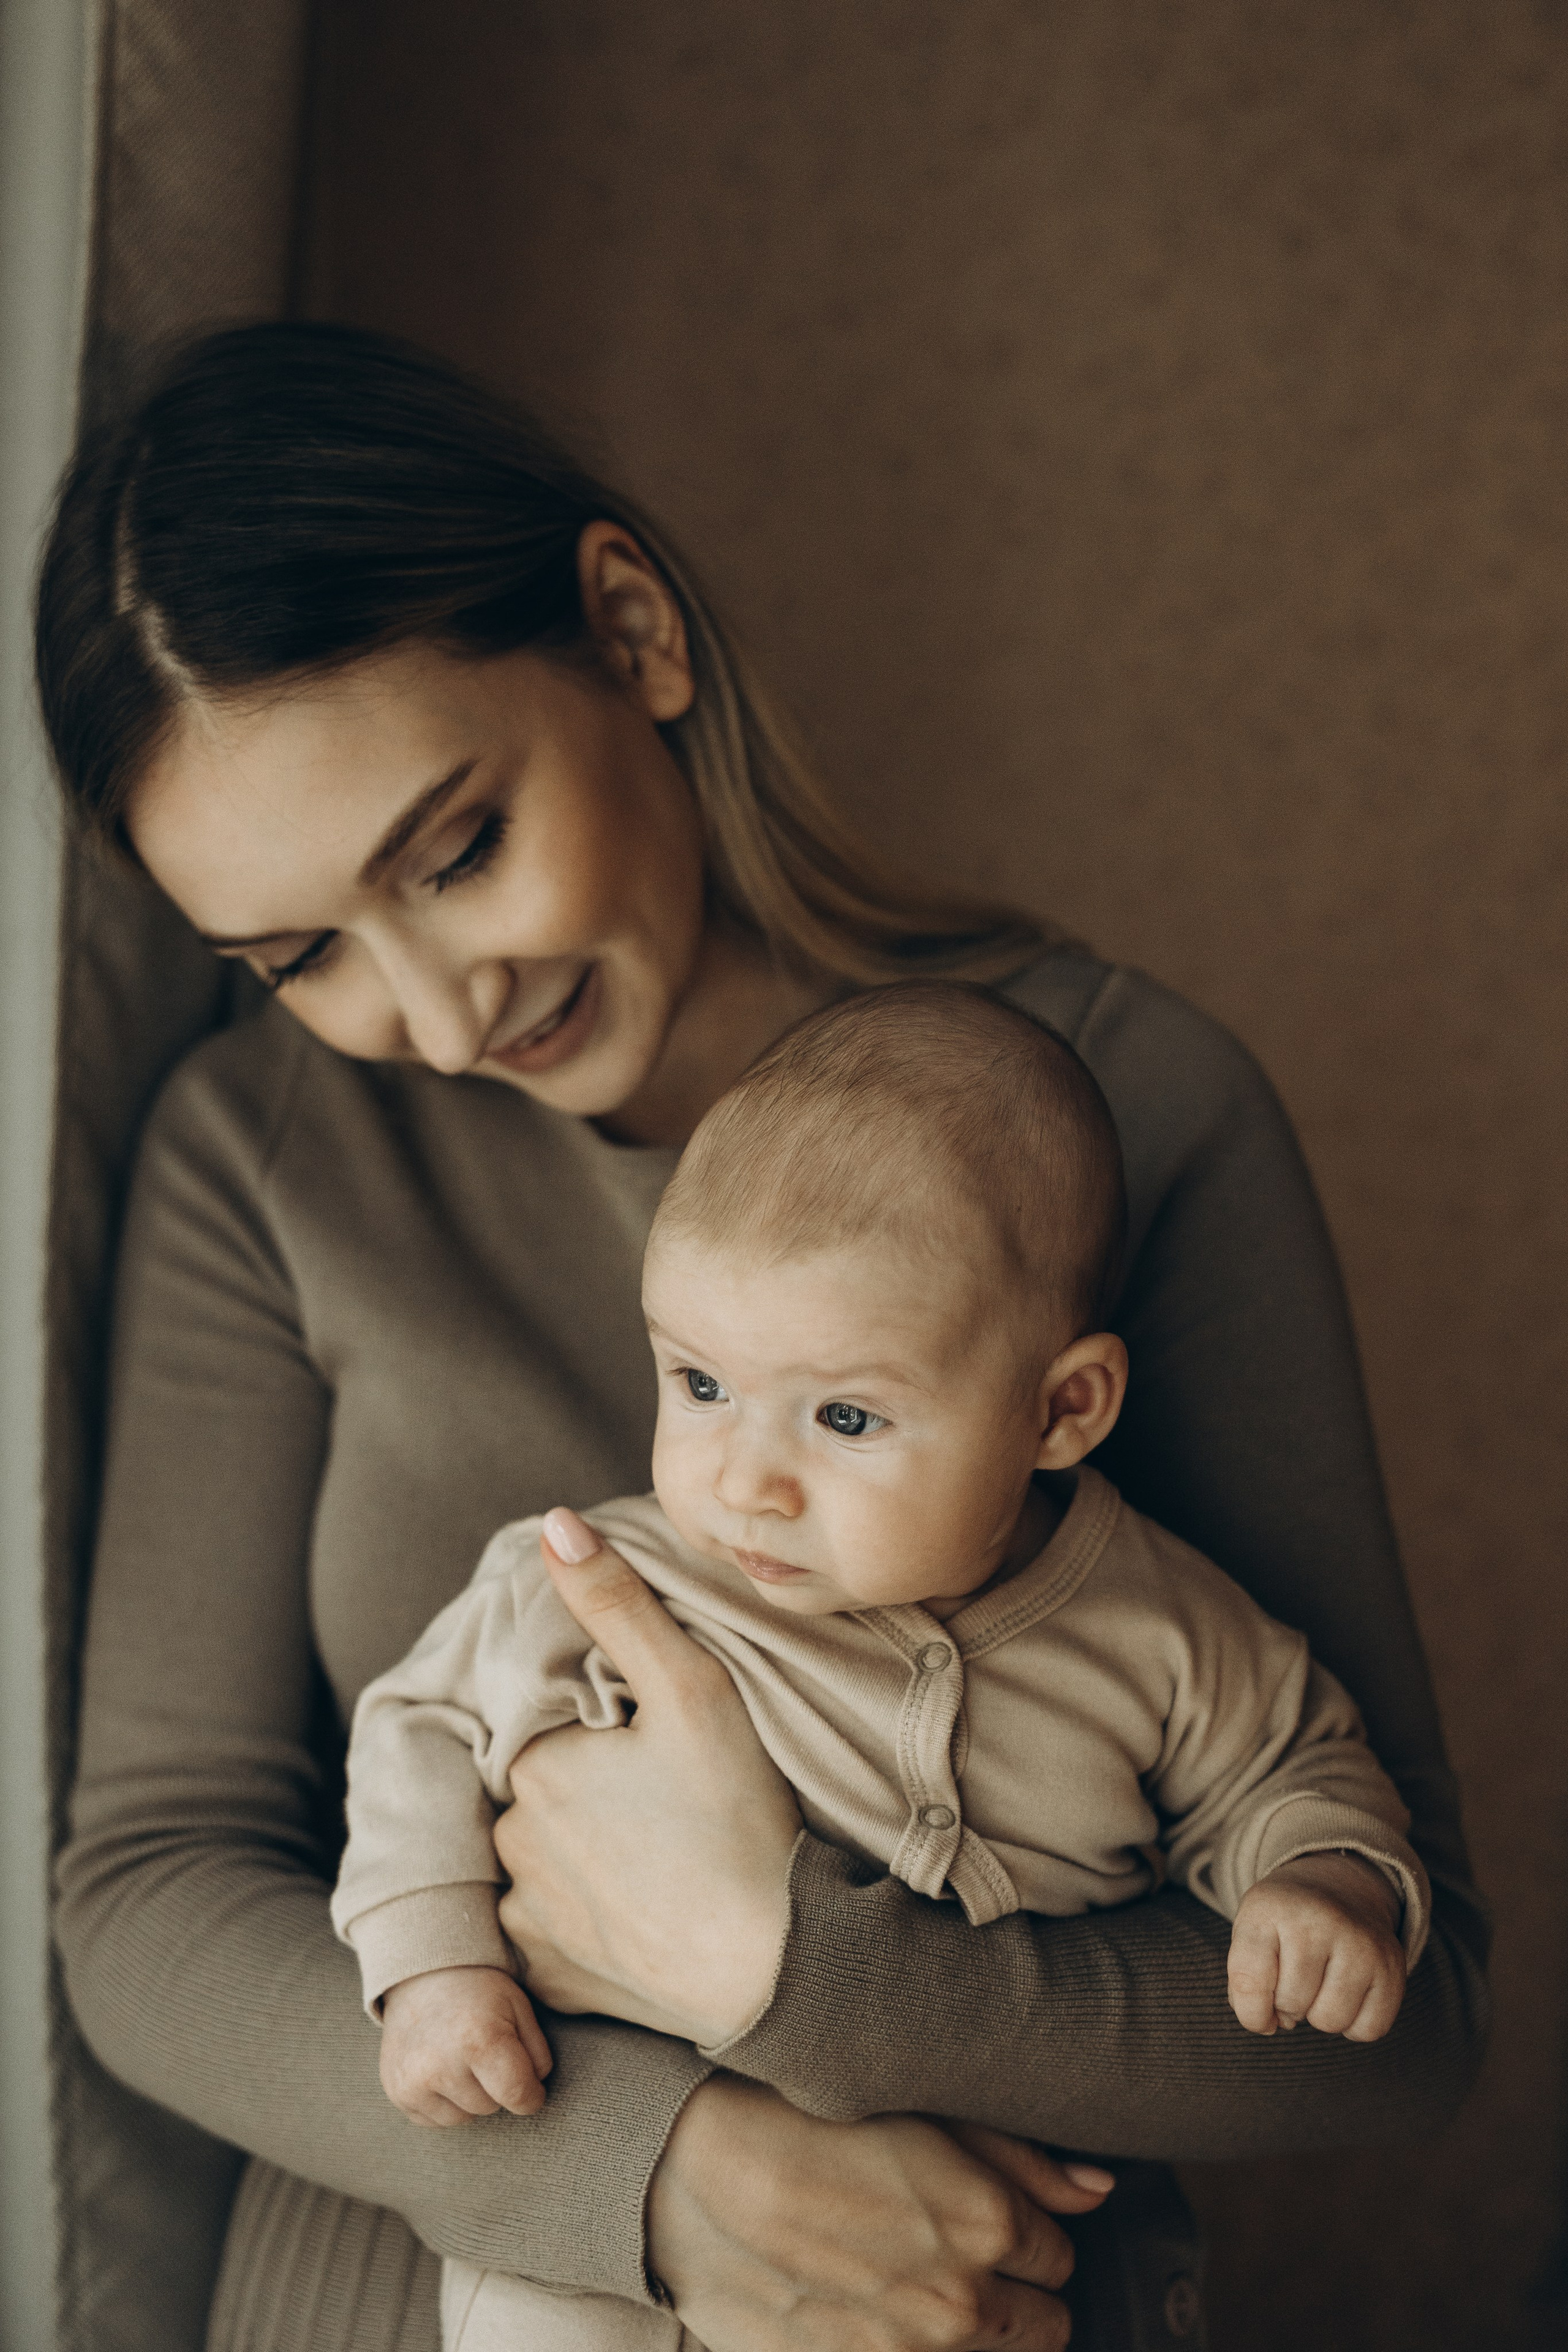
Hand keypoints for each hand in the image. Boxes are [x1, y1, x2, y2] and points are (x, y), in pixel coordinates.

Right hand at [378, 1965, 552, 2125]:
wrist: (422, 1975)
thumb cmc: (479, 1992)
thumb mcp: (519, 2008)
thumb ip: (537, 2054)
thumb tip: (532, 2091)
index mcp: (479, 2039)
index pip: (518, 2095)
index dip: (532, 2096)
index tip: (532, 2089)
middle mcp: (441, 2065)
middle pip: (491, 2106)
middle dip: (496, 2087)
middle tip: (484, 2051)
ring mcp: (413, 2082)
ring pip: (464, 2118)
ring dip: (470, 2097)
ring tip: (461, 2058)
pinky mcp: (396, 2092)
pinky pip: (435, 2120)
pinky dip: (444, 2102)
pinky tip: (441, 2068)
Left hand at [495, 1508, 801, 2044]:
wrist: (773, 1964)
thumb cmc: (738, 1817)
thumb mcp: (691, 1689)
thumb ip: (618, 1602)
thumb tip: (554, 1523)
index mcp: (533, 1763)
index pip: (551, 1726)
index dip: (604, 1734)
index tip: (654, 1754)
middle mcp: (509, 1839)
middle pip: (542, 1792)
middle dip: (588, 1792)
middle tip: (668, 1809)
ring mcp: (525, 1917)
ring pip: (542, 1861)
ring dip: (580, 1857)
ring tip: (659, 1862)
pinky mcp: (548, 1979)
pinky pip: (547, 1937)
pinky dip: (582, 1924)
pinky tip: (639, 1915)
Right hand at [648, 2074, 1113, 2351]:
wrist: (695, 2171)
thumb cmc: (805, 2119)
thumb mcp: (924, 2108)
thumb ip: (1023, 2157)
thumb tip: (1099, 2189)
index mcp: (988, 2227)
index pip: (1060, 2257)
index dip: (1027, 2233)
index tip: (994, 2216)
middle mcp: (961, 2307)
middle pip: (1045, 2328)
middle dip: (1018, 2294)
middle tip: (964, 2257)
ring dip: (974, 2333)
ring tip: (921, 2286)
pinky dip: (915, 2349)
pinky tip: (881, 2315)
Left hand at [1228, 1852, 1406, 2041]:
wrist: (1338, 1887)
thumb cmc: (1284, 1923)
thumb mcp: (1250, 1933)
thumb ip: (1245, 1983)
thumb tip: (1271, 2024)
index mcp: (1268, 1908)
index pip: (1248, 1982)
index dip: (1250, 2013)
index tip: (1258, 2013)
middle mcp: (1317, 1919)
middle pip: (1292, 2003)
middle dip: (1288, 2005)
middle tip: (1294, 1979)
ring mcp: (1359, 1941)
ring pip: (1330, 2020)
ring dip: (1320, 2015)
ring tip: (1319, 1985)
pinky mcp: (1391, 1964)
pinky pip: (1369, 2029)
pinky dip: (1354, 2025)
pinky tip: (1347, 1994)